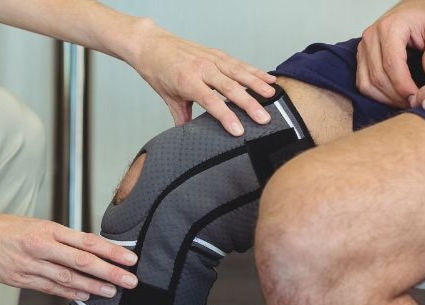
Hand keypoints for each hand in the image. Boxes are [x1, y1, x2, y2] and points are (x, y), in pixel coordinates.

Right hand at [0, 208, 137, 300]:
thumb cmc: (2, 228)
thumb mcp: (35, 225)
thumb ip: (61, 239)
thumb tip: (89, 250)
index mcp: (48, 228)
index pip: (88, 241)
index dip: (112, 251)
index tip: (130, 259)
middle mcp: (42, 244)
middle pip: (83, 260)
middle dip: (110, 272)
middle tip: (131, 281)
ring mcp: (30, 262)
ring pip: (68, 277)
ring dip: (93, 286)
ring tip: (112, 292)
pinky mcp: (19, 278)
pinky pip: (49, 287)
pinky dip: (69, 292)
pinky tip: (85, 296)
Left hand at [132, 20, 276, 135]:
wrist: (152, 46)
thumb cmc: (159, 72)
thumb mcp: (168, 98)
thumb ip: (182, 118)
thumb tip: (188, 137)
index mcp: (188, 81)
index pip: (211, 101)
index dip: (225, 116)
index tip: (238, 130)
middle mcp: (202, 68)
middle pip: (230, 88)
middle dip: (249, 104)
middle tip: (263, 119)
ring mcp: (211, 59)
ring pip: (239, 73)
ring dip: (257, 85)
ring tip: (272, 96)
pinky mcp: (217, 54)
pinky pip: (239, 64)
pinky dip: (255, 71)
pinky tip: (268, 78)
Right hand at [357, 0, 424, 106]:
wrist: (419, 7)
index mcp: (389, 28)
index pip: (391, 65)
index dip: (403, 86)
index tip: (417, 98)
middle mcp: (370, 37)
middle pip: (377, 77)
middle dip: (396, 96)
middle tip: (413, 103)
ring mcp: (362, 48)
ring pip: (367, 84)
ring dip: (385, 98)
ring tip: (404, 102)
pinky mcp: (360, 58)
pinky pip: (363, 84)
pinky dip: (377, 95)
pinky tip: (393, 97)